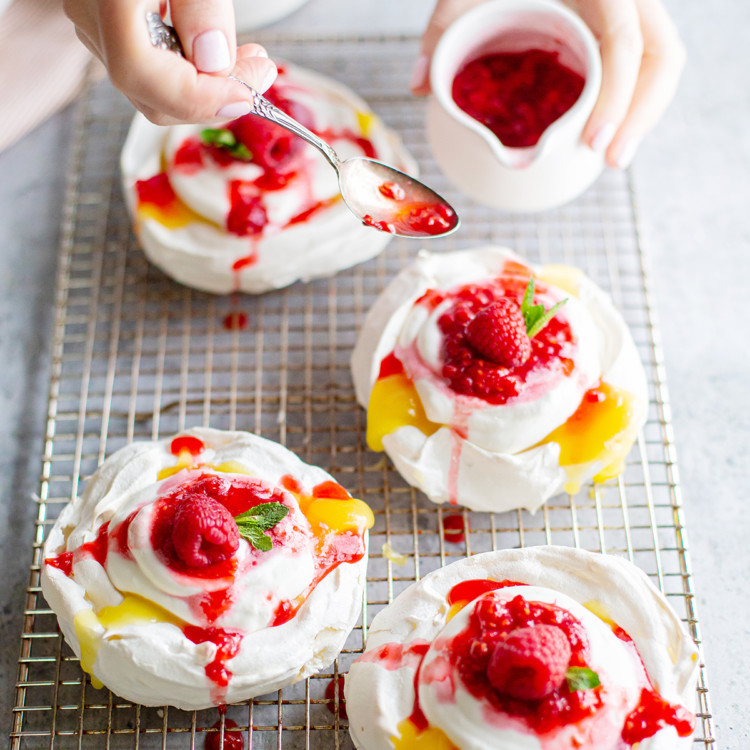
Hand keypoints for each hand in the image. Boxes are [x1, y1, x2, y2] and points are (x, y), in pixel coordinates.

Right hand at [63, 0, 277, 124]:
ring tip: (251, 62)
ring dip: (206, 88)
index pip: (141, 73)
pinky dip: (191, 72)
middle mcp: (90, 12)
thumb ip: (200, 3)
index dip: (199, 98)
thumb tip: (214, 61)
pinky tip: (220, 53)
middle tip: (260, 73)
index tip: (249, 90)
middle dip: (212, 98)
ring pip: (151, 87)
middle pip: (149, 93)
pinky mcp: (108, 22)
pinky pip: (151, 67)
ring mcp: (93, 20)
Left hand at [411, 0, 685, 168]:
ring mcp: (629, 8)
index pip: (626, 39)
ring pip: (660, 60)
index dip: (618, 95)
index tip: (592, 144)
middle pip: (661, 55)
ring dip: (643, 111)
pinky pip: (642, 62)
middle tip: (611, 162)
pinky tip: (607, 131)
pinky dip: (631, 98)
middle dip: (641, 113)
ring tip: (612, 158)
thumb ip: (442, 28)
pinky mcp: (622, 25)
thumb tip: (416, 87)